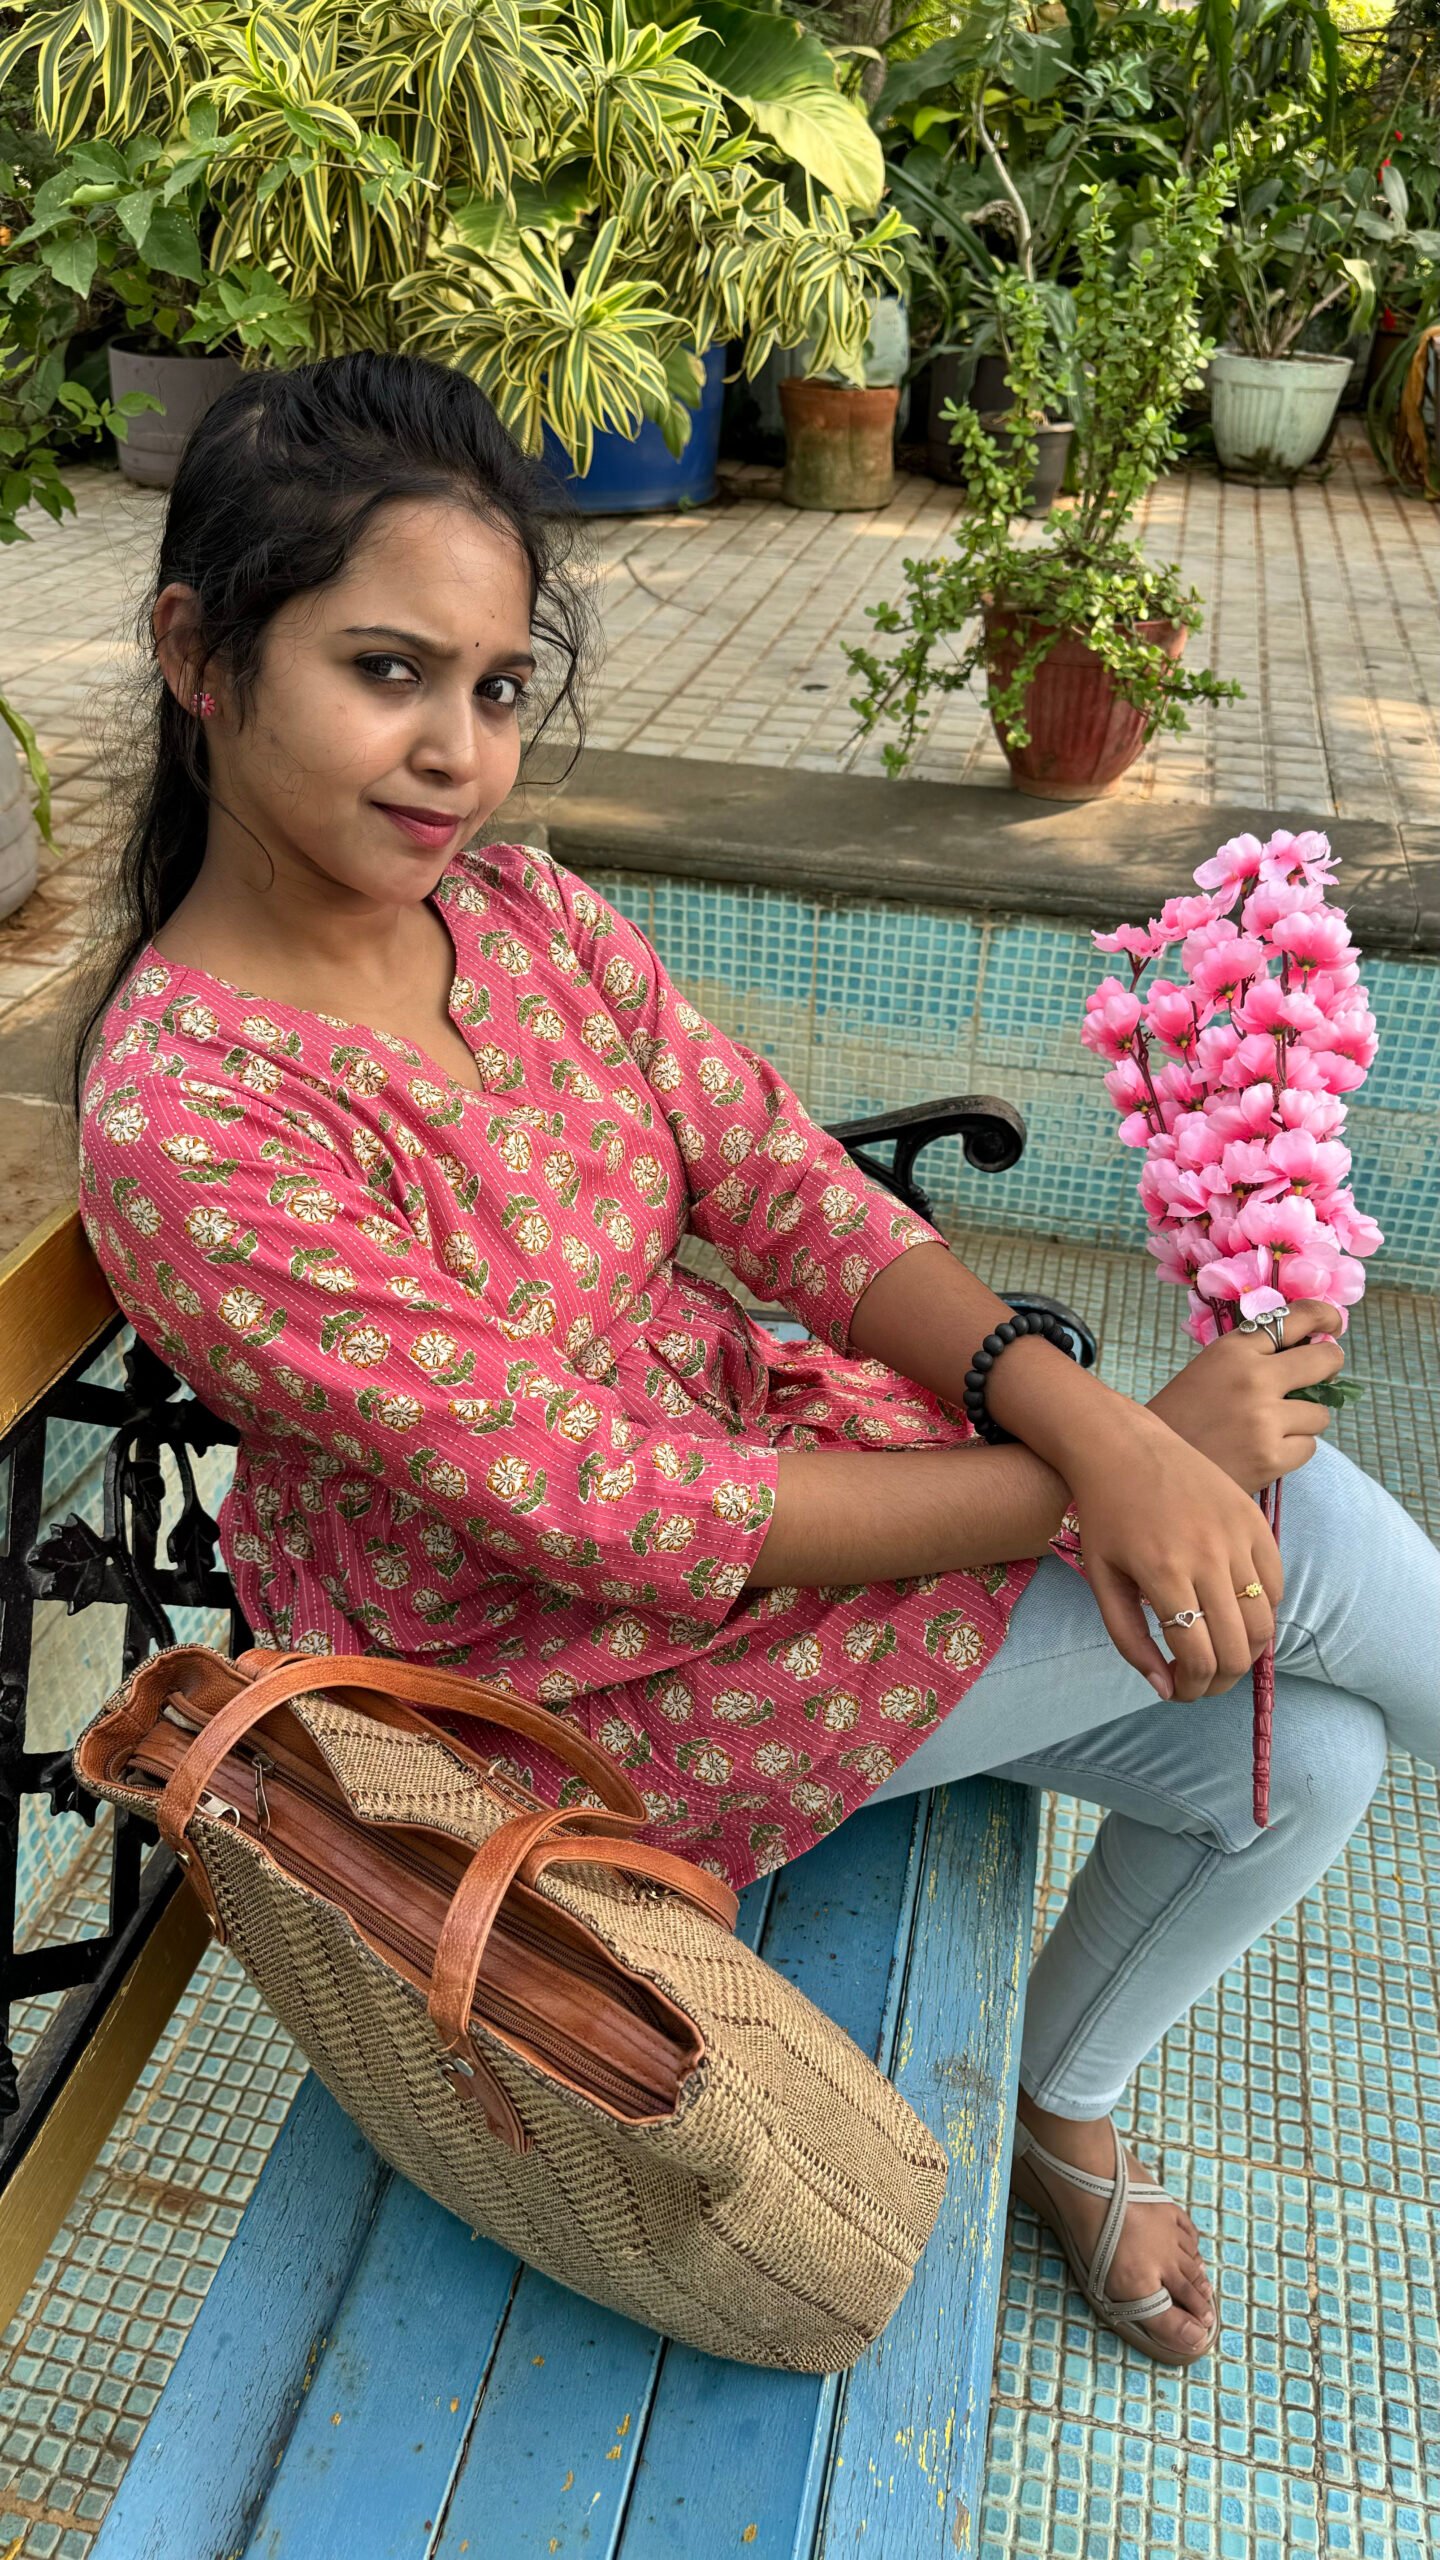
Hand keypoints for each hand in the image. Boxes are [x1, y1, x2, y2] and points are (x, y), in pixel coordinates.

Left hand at [1064, 1406, 1283, 1703]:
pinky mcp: (1254, 1518)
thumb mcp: (1103, 1580)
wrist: (1123, 1446)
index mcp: (1163, 1574)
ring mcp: (1236, 1535)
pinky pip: (1275, 1582)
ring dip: (1246, 1652)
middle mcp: (1207, 1556)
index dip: (1193, 1688)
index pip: (1198, 1658)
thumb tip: (1164, 1689)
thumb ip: (1130, 1639)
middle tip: (1202, 1682)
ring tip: (1220, 1653)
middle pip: (1237, 1649)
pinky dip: (1263, 1611)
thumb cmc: (1105, 1516)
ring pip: (1264, 1621)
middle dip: (1220, 1681)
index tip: (1180, 1691)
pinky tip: (1236, 1615)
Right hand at [1146, 1300, 1344, 1493]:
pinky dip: (1291, 1450)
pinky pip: (1308, 1447)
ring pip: (1319, 1413)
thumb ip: (1253, 1356)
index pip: (1296, 1317)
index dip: (1324, 1316)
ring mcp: (1264, 1419)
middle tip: (1322, 1375)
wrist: (1153, 1467)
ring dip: (1302, 1421)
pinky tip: (1262, 1451)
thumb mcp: (1210, 1369)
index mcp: (1233, 1350)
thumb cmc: (1182, 1416)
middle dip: (1329, 1365)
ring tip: (1270, 1428)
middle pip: (1324, 1360)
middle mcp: (1253, 1378)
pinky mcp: (1271, 1457)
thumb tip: (1312, 1351)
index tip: (1332, 1324)